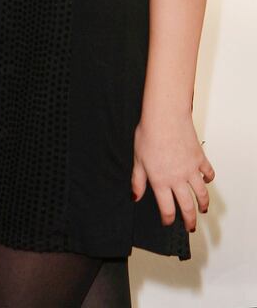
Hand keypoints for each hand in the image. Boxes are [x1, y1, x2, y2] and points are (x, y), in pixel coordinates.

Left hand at [132, 111, 214, 231]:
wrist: (165, 117)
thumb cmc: (149, 134)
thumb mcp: (138, 159)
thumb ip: (137, 180)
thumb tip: (135, 196)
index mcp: (160, 181)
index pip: (167, 208)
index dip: (168, 219)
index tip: (168, 222)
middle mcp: (178, 179)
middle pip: (187, 206)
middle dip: (189, 220)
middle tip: (190, 227)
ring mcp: (191, 169)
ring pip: (201, 194)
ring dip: (203, 204)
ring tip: (203, 209)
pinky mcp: (200, 158)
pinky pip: (208, 173)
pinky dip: (209, 179)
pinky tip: (206, 180)